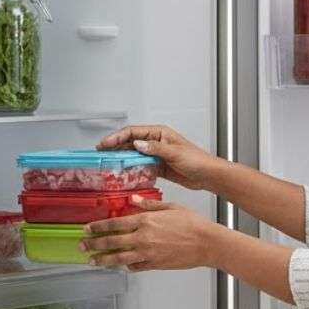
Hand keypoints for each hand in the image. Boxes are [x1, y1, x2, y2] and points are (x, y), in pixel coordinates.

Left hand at [81, 196, 217, 271]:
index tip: (87, 229)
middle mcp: (143, 238)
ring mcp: (148, 253)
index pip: (115, 224)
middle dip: (94, 244)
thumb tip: (134, 200)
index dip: (98, 227)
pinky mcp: (155, 265)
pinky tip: (120, 266)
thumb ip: (150, 204)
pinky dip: (126, 266)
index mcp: (146, 220)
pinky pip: (135, 267)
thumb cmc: (193, 224)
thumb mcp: (171, 207)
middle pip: (112, 242)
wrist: (207, 243)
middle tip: (82, 246)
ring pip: (119, 258)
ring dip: (103, 259)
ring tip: (92, 261)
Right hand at [97, 124, 219, 190]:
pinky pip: (140, 166)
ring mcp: (156, 154)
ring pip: (133, 154)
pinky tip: (123, 174)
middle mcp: (156, 142)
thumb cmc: (198, 160)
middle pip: (130, 142)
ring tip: (108, 164)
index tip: (105, 144)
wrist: (208, 175)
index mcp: (160, 133)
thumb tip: (138, 145)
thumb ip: (156, 149)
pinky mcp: (158, 166)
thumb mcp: (175, 153)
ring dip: (121, 158)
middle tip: (100, 154)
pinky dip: (131, 169)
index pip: (133, 132)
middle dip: (115, 147)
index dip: (117, 137)